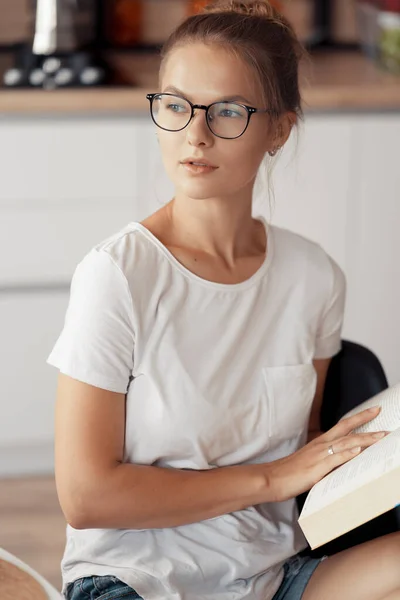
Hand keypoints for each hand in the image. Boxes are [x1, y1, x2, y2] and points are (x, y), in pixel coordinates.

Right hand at [267, 406, 386, 501]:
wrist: (271, 478)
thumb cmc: (290, 472)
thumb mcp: (311, 463)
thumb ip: (327, 460)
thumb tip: (343, 460)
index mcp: (320, 443)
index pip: (343, 426)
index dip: (359, 418)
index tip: (373, 411)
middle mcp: (321, 445)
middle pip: (346, 428)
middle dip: (365, 420)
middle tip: (380, 411)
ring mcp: (319, 455)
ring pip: (346, 442)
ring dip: (365, 438)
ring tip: (381, 435)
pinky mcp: (317, 468)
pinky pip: (334, 459)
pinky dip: (347, 453)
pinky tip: (358, 450)